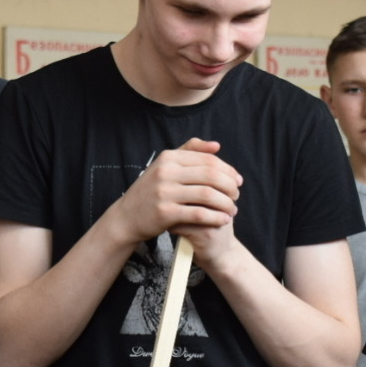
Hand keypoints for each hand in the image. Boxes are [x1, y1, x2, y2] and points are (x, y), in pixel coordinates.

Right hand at [112, 138, 240, 245]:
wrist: (126, 217)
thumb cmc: (150, 191)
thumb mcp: (165, 166)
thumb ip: (190, 152)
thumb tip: (217, 146)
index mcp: (169, 157)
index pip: (209, 160)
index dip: (228, 170)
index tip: (238, 181)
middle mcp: (166, 172)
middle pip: (211, 176)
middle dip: (230, 186)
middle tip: (237, 195)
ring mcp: (164, 192)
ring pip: (208, 195)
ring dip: (226, 203)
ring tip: (233, 209)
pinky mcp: (165, 213)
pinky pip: (199, 214)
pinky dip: (215, 217)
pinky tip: (223, 220)